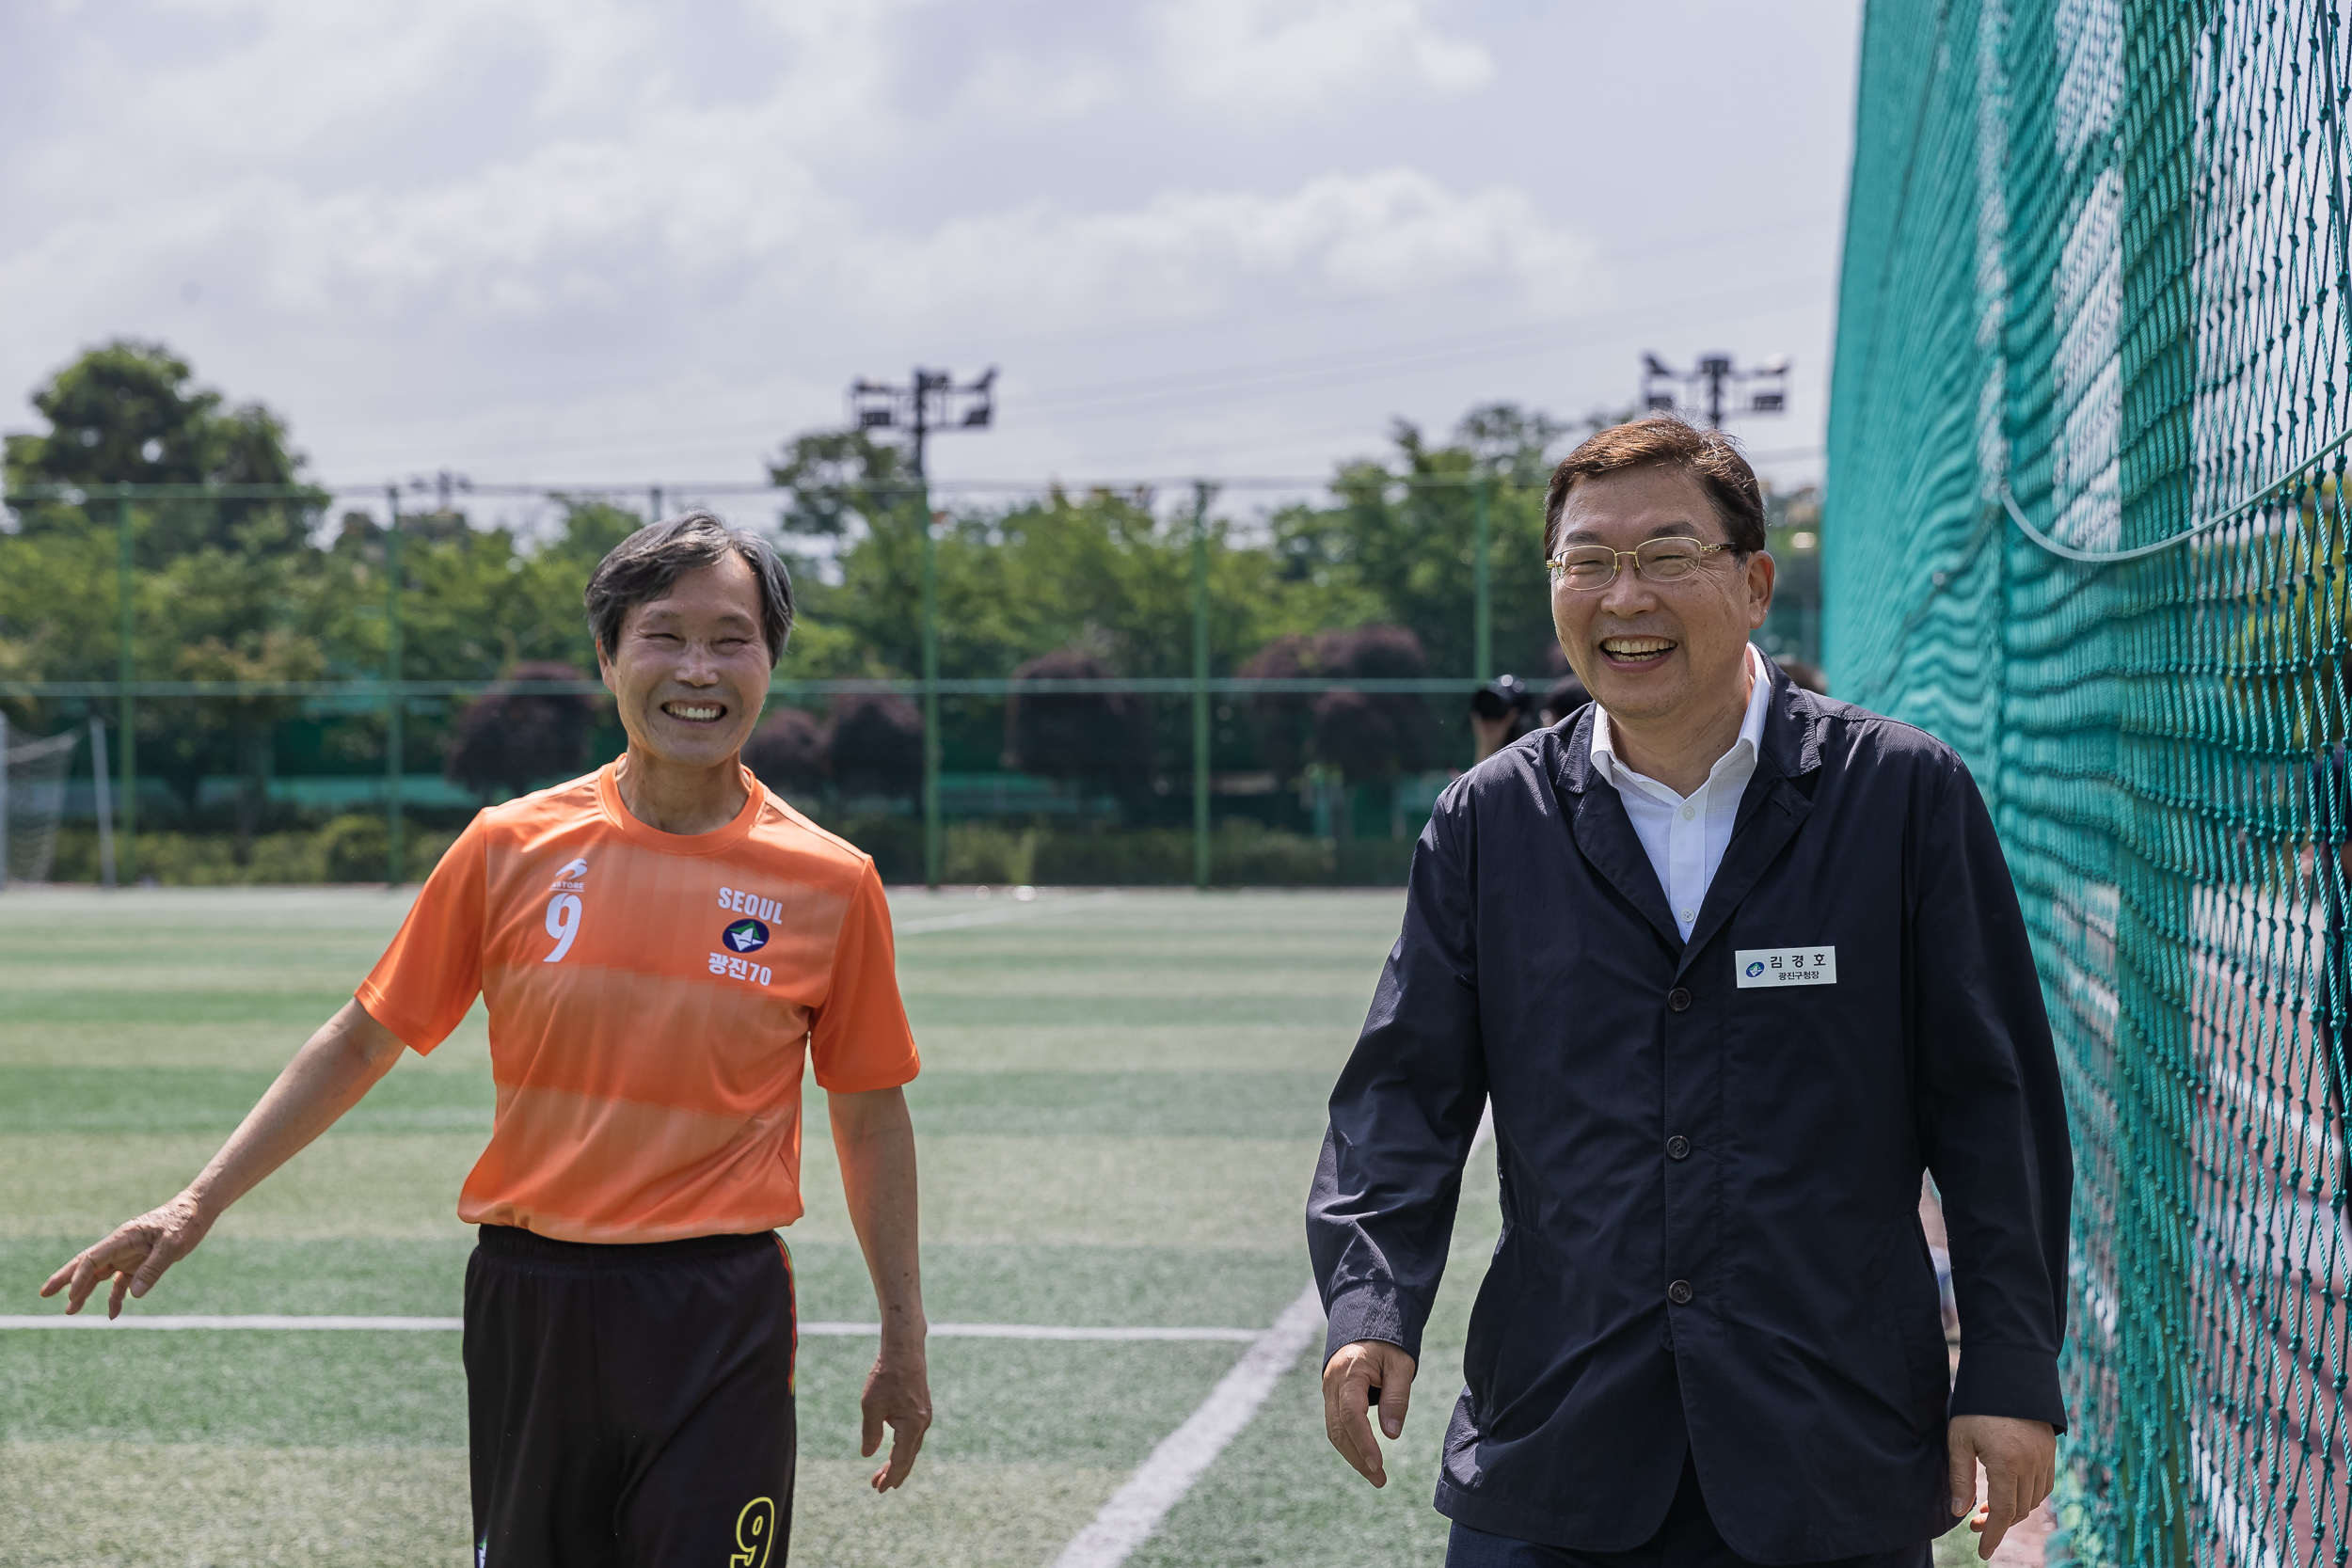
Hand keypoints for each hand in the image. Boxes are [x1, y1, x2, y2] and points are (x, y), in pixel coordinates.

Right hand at [40, 1190, 214, 1318]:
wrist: (198, 1210)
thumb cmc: (185, 1222)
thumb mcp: (172, 1245)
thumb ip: (153, 1269)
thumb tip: (134, 1295)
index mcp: (124, 1237)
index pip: (93, 1258)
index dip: (80, 1276)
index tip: (70, 1295)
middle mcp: (121, 1246)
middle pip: (88, 1264)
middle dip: (66, 1280)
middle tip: (44, 1294)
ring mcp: (128, 1255)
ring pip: (100, 1275)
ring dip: (85, 1292)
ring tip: (70, 1311)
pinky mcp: (139, 1262)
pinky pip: (121, 1282)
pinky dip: (115, 1297)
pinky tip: (113, 1314)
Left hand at [861, 1349, 931, 1491]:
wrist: (904, 1351)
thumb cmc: (886, 1376)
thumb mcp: (871, 1406)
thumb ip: (870, 1433)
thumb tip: (868, 1454)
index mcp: (911, 1426)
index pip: (900, 1460)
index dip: (890, 1476)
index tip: (879, 1489)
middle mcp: (922, 1424)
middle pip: (908, 1457)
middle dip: (894, 1474)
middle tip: (878, 1487)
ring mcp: (924, 1417)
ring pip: (911, 1448)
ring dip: (898, 1462)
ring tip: (882, 1473)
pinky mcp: (922, 1410)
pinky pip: (913, 1437)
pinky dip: (903, 1449)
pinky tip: (893, 1450)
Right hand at [1322, 1339, 1417, 1487]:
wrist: (1366, 1326)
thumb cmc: (1387, 1346)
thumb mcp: (1401, 1365)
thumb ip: (1397, 1397)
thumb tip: (1392, 1435)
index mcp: (1350, 1371)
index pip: (1351, 1413)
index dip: (1363, 1442)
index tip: (1378, 1464)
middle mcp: (1332, 1383)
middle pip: (1338, 1428)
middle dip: (1357, 1457)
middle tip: (1379, 1479)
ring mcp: (1328, 1391)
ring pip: (1334, 1431)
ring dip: (1352, 1456)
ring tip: (1375, 1476)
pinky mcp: (1332, 1398)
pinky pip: (1336, 1426)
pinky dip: (1349, 1444)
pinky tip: (1364, 1459)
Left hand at [1948, 1413, 2054, 1559]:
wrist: (2007, 1374)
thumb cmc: (1977, 1406)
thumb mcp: (1959, 1439)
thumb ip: (1960, 1478)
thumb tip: (1959, 1512)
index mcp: (2007, 1463)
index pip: (2004, 1512)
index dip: (1993, 1535)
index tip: (1983, 1553)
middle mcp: (2031, 1464)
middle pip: (2019, 1509)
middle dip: (1998, 1523)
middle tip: (1975, 1523)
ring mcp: (2045, 1457)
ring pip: (2034, 1499)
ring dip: (2014, 1510)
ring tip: (1989, 1508)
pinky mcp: (2050, 1450)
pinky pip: (2045, 1485)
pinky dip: (2029, 1496)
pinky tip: (2010, 1492)